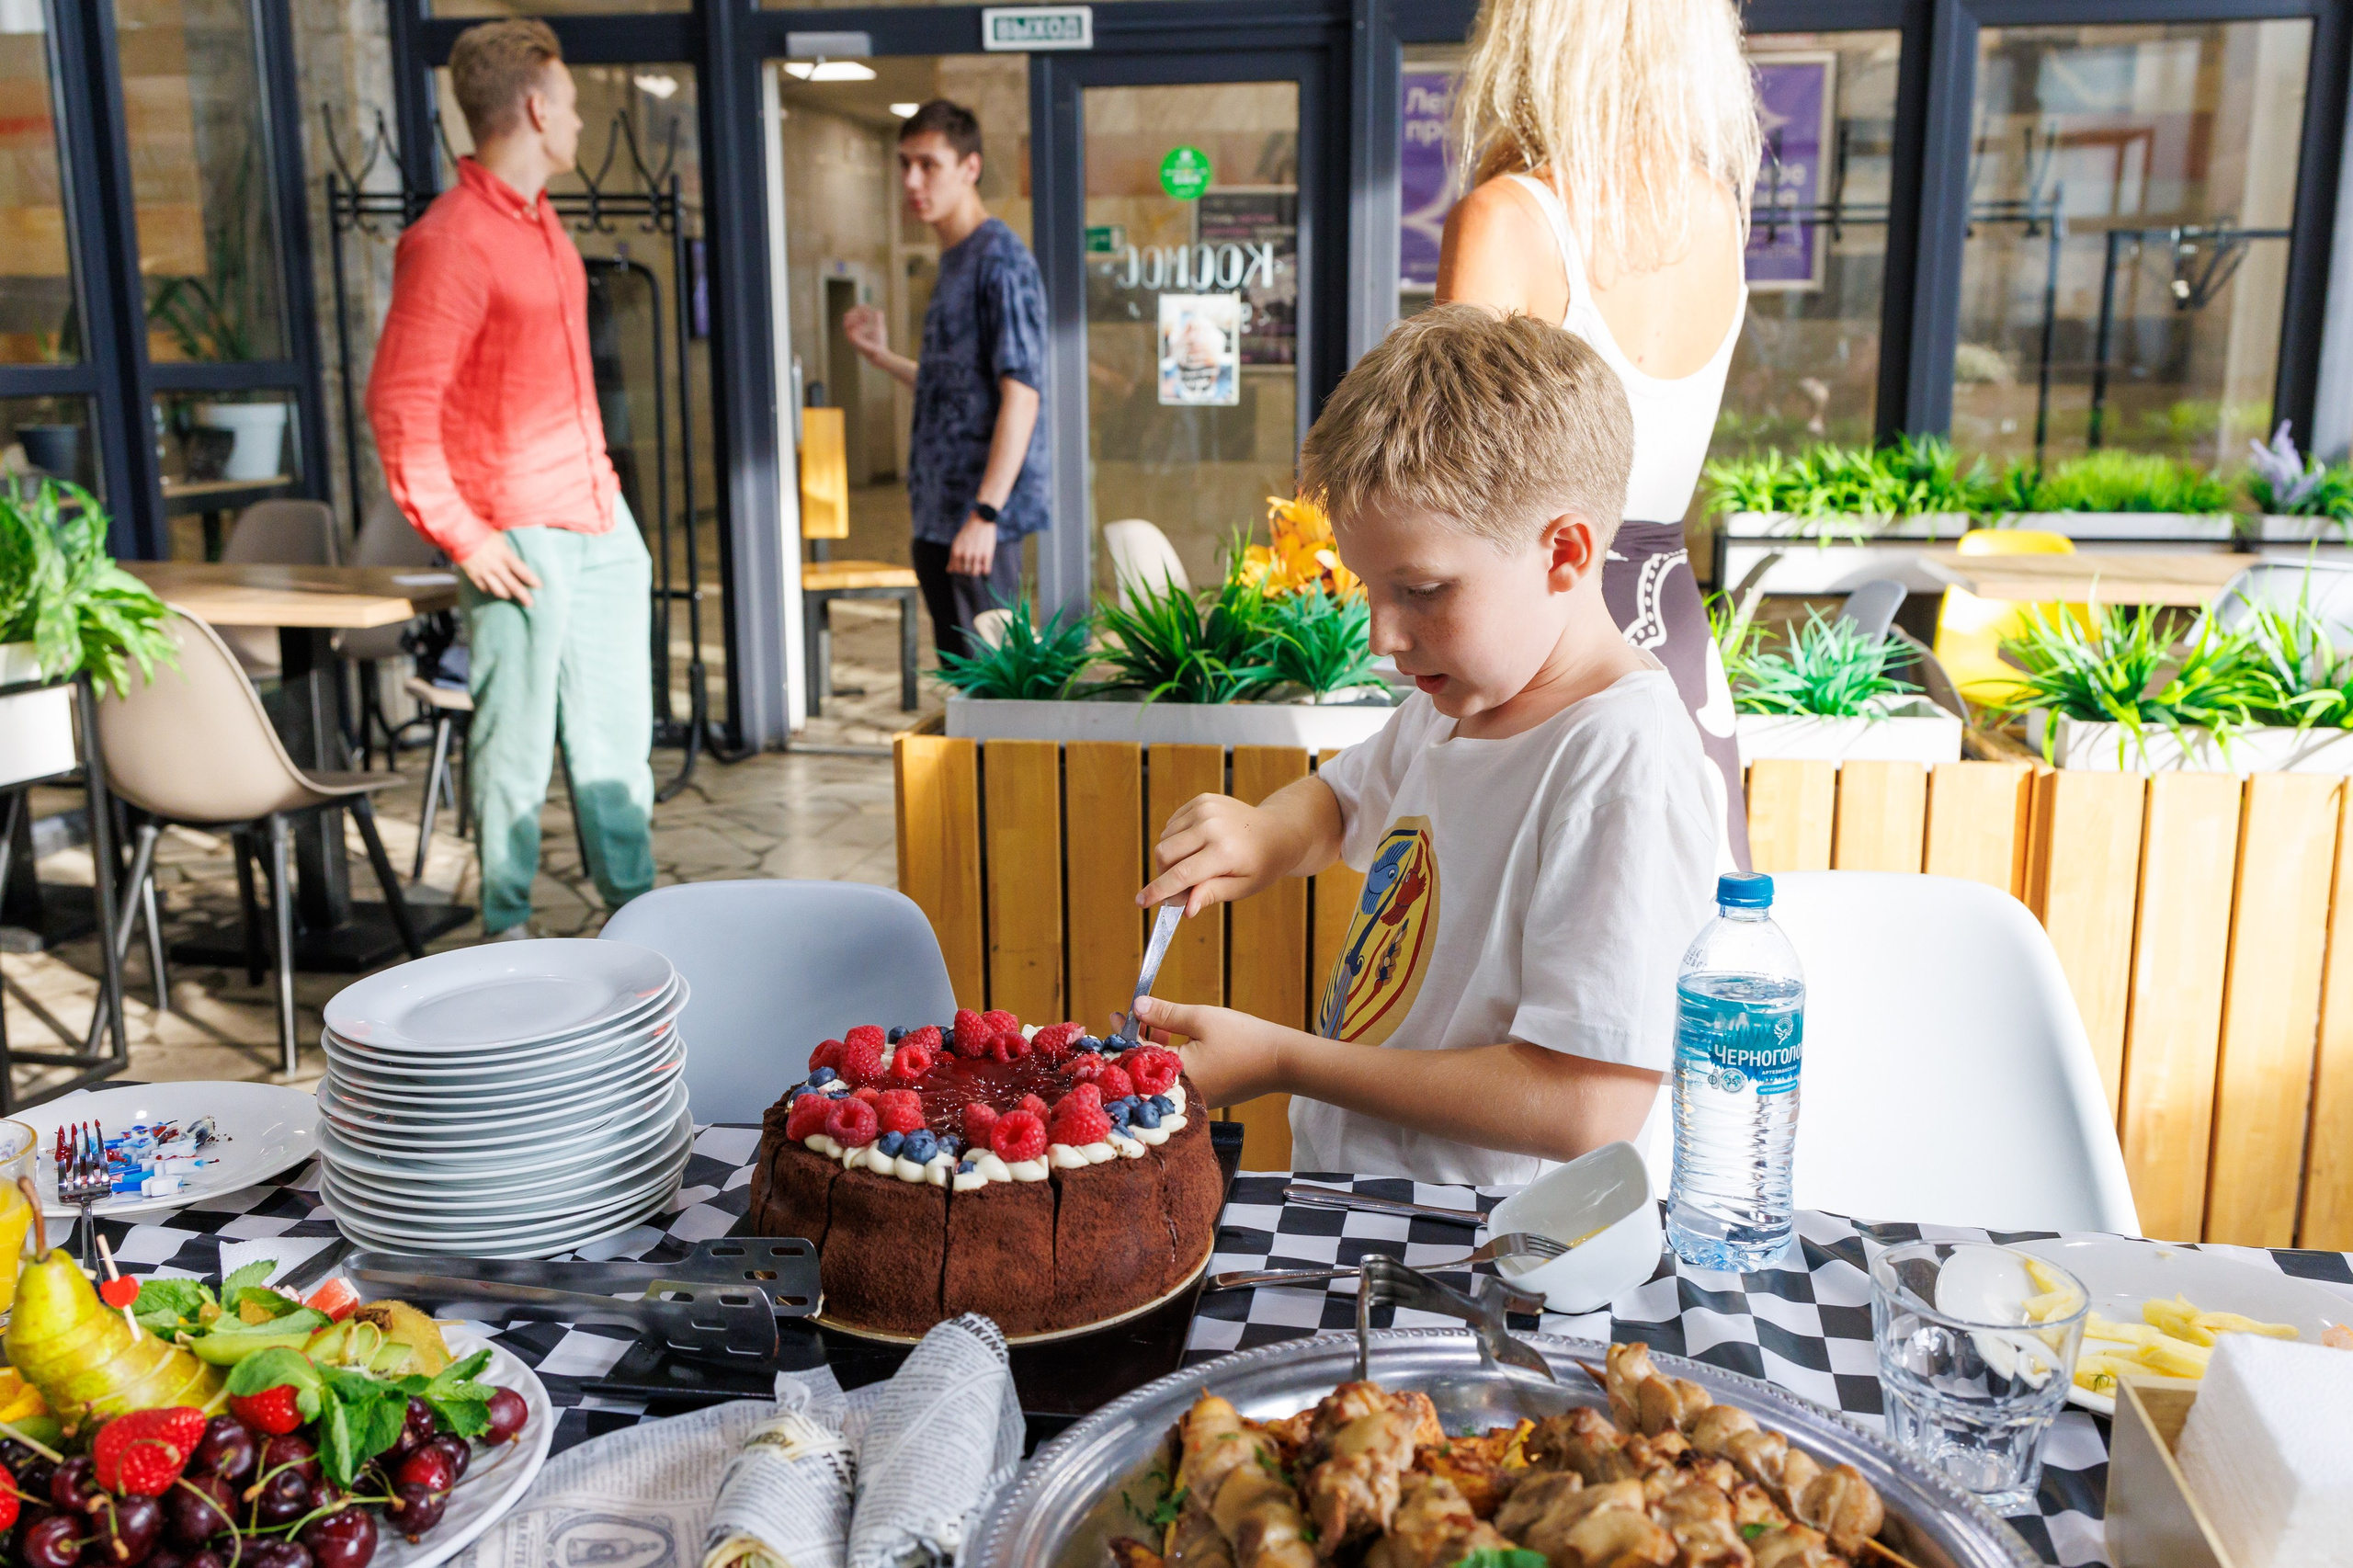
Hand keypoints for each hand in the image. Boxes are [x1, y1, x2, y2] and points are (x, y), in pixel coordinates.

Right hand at [457, 534, 541, 606]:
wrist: (460, 535)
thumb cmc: (484, 534)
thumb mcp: (501, 538)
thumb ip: (509, 550)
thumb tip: (520, 557)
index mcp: (505, 555)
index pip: (522, 571)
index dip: (532, 580)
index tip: (539, 586)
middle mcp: (496, 566)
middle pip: (512, 586)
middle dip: (523, 596)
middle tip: (530, 604)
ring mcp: (484, 573)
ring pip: (499, 591)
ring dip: (507, 594)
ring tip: (511, 595)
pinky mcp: (474, 577)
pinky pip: (485, 589)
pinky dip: (491, 590)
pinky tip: (494, 588)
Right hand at [842, 304, 887, 361]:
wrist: (881, 354)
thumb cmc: (879, 342)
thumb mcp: (879, 327)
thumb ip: (878, 319)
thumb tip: (878, 311)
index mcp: (855, 329)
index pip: (851, 316)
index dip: (858, 310)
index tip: (866, 307)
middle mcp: (851, 334)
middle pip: (847, 318)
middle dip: (855, 312)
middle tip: (865, 310)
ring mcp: (852, 338)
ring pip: (847, 324)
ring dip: (856, 317)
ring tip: (867, 315)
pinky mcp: (854, 342)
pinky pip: (852, 331)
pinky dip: (859, 324)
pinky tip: (866, 321)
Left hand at [948, 514, 997, 575]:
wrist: (982, 520)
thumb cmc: (968, 532)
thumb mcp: (957, 543)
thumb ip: (953, 557)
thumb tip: (949, 571)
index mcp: (956, 551)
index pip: (955, 569)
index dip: (959, 569)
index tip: (964, 565)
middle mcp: (965, 554)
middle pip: (965, 572)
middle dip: (968, 570)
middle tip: (972, 565)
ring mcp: (976, 555)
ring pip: (975, 573)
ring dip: (977, 570)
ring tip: (979, 565)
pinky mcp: (987, 555)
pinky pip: (986, 571)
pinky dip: (985, 570)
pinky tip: (985, 564)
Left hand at [1132, 996, 1286, 1104]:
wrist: (1282, 1062)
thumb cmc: (1244, 1038)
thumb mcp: (1201, 1018)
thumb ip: (1165, 1014)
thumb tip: (1136, 1006)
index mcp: (1176, 1076)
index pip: (1136, 1055)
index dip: (1124, 1033)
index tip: (1116, 1014)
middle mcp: (1181, 1094)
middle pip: (1145, 1068)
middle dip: (1137, 1041)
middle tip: (1133, 1016)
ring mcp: (1194, 1098)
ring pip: (1161, 1073)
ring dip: (1155, 1048)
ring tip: (1157, 1022)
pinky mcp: (1205, 1097)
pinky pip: (1178, 1077)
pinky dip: (1171, 1058)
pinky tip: (1176, 1038)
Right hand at [1139, 793, 1286, 915]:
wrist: (1277, 831)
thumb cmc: (1261, 864)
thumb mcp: (1243, 887)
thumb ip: (1212, 894)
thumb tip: (1186, 909)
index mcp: (1224, 851)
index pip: (1181, 874)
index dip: (1158, 890)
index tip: (1141, 902)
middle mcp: (1212, 826)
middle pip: (1165, 854)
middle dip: (1164, 874)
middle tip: (1180, 889)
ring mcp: (1205, 809)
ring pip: (1165, 839)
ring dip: (1171, 858)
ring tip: (1195, 866)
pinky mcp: (1201, 800)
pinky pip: (1173, 825)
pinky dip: (1177, 840)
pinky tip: (1197, 846)